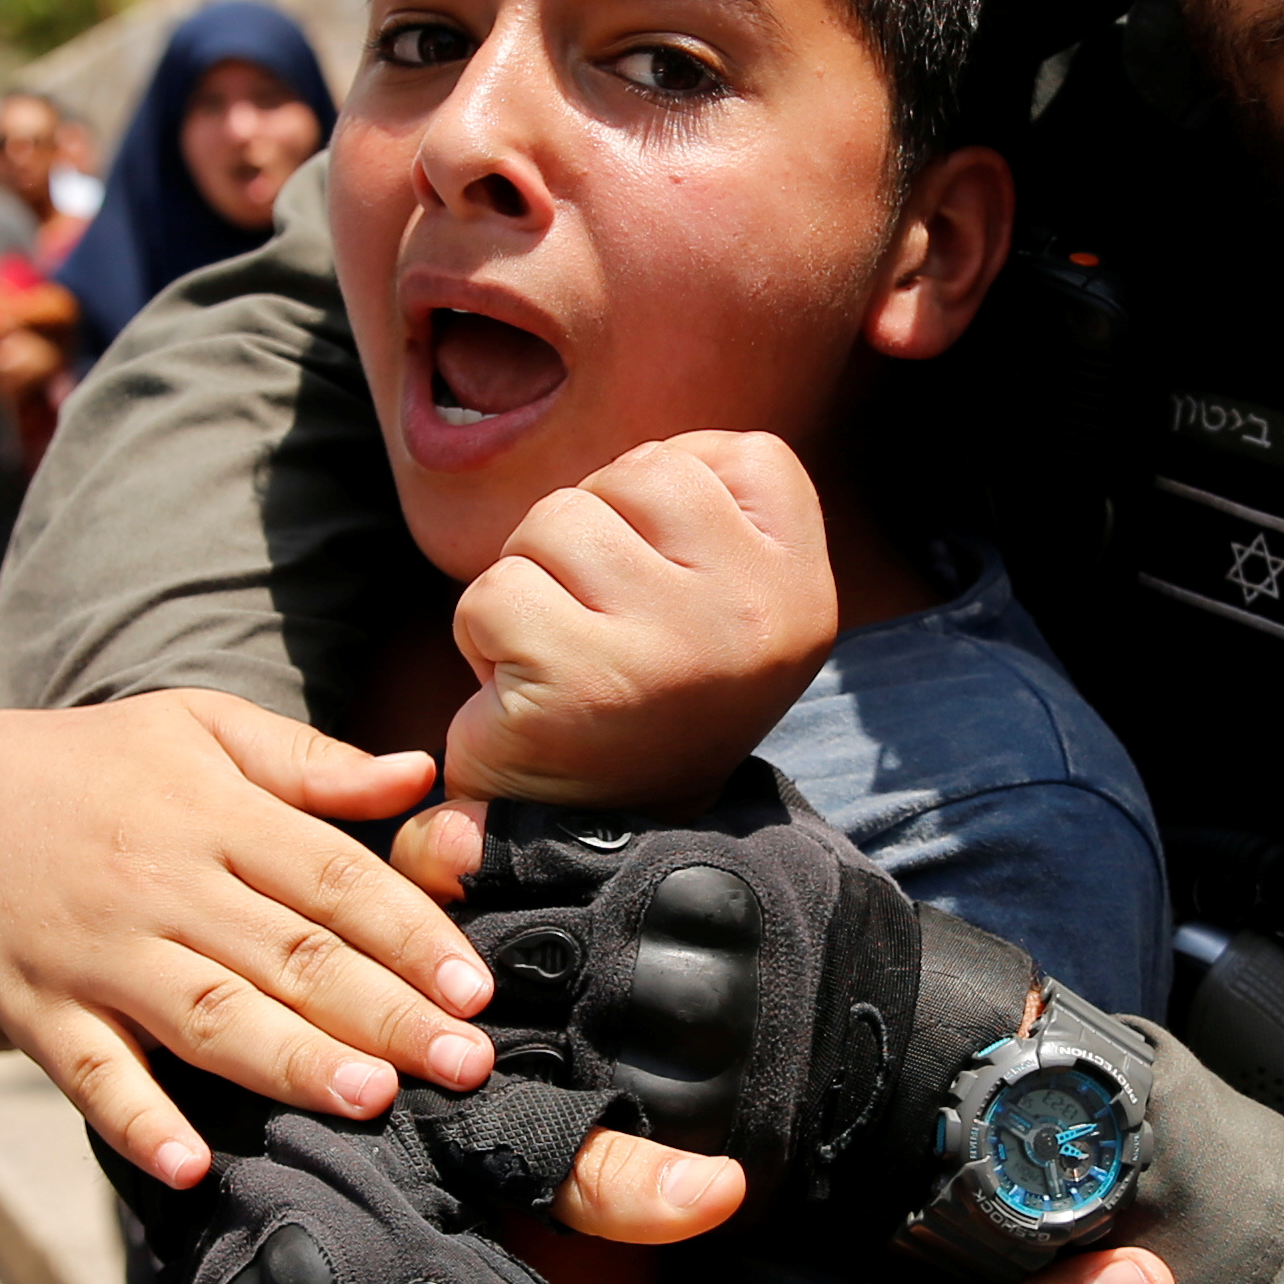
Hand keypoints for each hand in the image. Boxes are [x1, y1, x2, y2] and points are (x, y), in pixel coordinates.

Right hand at [0, 690, 495, 1174]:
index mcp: (214, 812)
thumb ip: (311, 762)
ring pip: (204, 1016)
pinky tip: (192, 1166)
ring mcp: (97, 955)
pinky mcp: (41, 1013)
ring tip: (367, 1098)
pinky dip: (138, 1123)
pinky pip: (91, 1077)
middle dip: (382, 1013)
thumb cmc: (98, 768)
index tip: (476, 988)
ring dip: (287, 1061)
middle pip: (287, 955)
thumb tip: (420, 777)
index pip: (332, 877)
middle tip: (465, 1063)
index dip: (408, 932)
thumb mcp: (199, 729)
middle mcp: (162, 885)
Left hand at [439, 433, 836, 810]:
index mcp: (801, 590)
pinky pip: (494, 592)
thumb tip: (652, 448)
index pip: (740, 454)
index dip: (671, 497)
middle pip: (638, 473)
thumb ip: (707, 508)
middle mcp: (754, 619)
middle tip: (598, 621)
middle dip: (591, 532)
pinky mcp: (580, 685)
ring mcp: (670, 651)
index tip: (662, 575)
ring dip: (530, 579)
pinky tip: (522, 688)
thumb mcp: (716, 594)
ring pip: (556, 521)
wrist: (596, 836)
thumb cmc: (643, 689)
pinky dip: (482, 634)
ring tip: (560, 651)